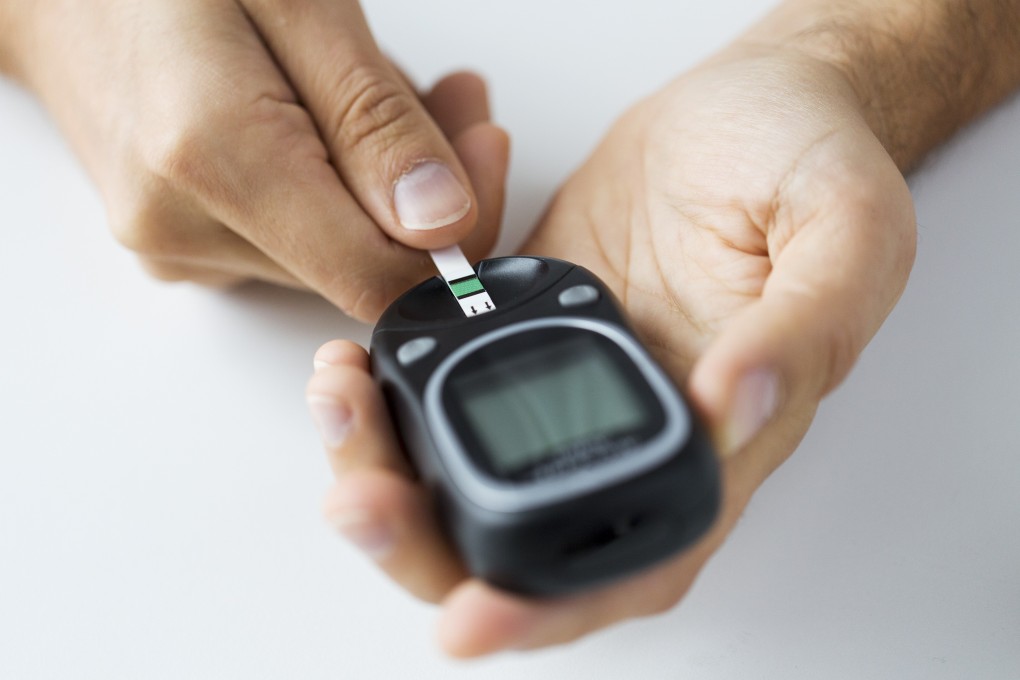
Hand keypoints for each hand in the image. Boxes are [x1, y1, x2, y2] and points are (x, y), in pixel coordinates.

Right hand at [13, 0, 507, 319]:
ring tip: (378, 86)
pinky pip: (298, 240)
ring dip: (384, 181)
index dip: (460, 234)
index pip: (377, 277)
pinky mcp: (183, 247)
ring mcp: (177, 246)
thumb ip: (371, 119)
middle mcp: (183, 226)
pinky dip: (337, 189)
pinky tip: (326, 120)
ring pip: (338, 252)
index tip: (484, 152)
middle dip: (431, 188)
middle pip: (366, 266)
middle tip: (453, 97)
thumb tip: (441, 223)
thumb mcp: (296, 0)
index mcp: (211, 156)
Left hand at [306, 46, 915, 654]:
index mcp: (719, 440)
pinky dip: (393, 368)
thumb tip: (732, 407)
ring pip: (464, 461)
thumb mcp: (845, 231)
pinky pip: (449, 366)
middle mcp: (634, 426)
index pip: (630, 565)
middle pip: (520, 536)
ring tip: (339, 395)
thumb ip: (804, 328)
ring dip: (387, 455)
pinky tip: (358, 345)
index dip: (546, 610)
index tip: (466, 618)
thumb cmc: (809, 162)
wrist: (751, 101)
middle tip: (358, 497)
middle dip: (423, 540)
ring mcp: (572, 376)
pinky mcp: (528, 320)